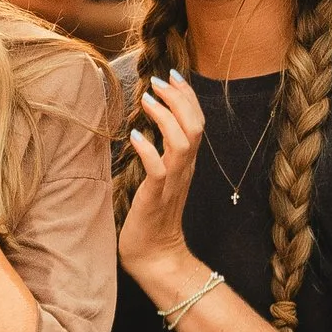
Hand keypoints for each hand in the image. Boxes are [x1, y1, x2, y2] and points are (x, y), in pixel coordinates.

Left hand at [118, 70, 206, 278]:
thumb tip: (147, 128)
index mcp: (186, 163)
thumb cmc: (152, 215)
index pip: (196, 122)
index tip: (172, 75)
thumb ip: (160, 154)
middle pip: (195, 127)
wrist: (155, 255)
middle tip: (159, 81)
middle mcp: (184, 170)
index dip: (187, 97)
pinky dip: (149, 151)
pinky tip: (135, 137)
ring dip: (165, 118)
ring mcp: (172, 183)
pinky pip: (158, 170)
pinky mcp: (156, 197)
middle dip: (179, 99)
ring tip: (147, 101)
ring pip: (182, 143)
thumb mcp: (160, 178)